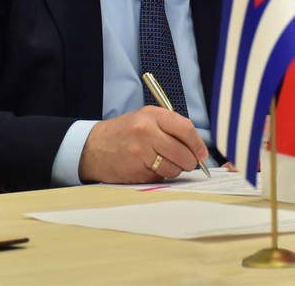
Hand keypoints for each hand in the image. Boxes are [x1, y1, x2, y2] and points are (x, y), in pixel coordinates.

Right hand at [78, 106, 208, 183]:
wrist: (92, 148)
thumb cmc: (123, 133)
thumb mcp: (145, 119)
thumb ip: (170, 128)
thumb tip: (197, 148)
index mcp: (152, 115)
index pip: (186, 129)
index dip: (198, 144)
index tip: (202, 154)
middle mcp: (146, 132)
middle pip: (183, 152)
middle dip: (190, 162)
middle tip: (188, 163)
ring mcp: (140, 152)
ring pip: (173, 168)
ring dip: (174, 170)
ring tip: (164, 164)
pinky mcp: (135, 170)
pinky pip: (159, 178)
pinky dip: (159, 177)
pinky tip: (149, 169)